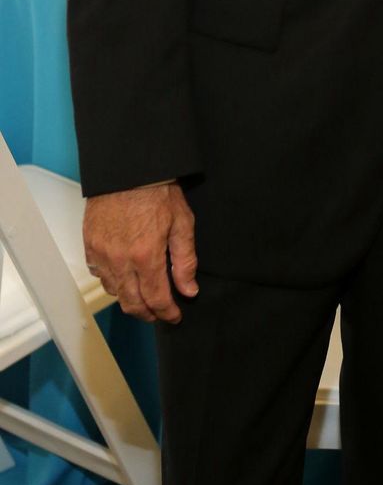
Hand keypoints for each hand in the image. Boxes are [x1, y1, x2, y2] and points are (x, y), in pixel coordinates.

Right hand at [83, 183, 197, 323]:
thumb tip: (189, 289)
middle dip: (148, 313)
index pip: (156, 299)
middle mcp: (121, 260)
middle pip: (132, 303)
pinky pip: (99, 274)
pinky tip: (123, 276)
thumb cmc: (158, 191)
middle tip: (159, 313)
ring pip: (114, 292)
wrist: (129, 168)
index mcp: (146, 256)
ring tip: (143, 296)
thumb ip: (185, 260)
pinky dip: (112, 281)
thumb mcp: (182, 222)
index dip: (167, 312)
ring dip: (130, 299)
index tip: (174, 316)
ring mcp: (102, 254)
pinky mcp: (90, 245)